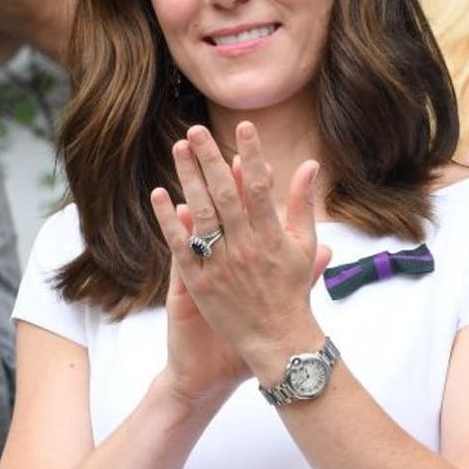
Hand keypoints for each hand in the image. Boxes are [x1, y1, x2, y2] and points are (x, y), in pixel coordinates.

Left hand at [151, 122, 330, 385]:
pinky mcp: (200, 283)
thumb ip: (302, 204)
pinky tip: (160, 195)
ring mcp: (221, 265)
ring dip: (188, 179)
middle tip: (197, 131)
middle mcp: (246, 247)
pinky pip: (182, 246)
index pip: (261, 187)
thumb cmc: (292, 292)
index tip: (244, 127)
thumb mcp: (303, 247)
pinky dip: (170, 221)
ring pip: (201, 214)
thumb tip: (308, 165)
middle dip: (211, 159)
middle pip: (225, 194)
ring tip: (179, 149)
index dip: (253, 155)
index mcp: (273, 237)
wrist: (276, 341)